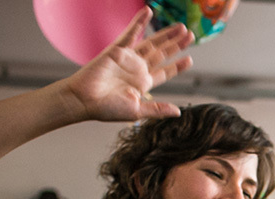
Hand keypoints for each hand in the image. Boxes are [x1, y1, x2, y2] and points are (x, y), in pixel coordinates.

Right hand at [62, 8, 194, 121]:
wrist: (84, 100)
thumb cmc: (106, 108)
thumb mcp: (138, 111)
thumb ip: (158, 109)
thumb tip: (178, 111)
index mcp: (143, 84)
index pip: (165, 72)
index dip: (177, 66)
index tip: (189, 59)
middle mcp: (137, 69)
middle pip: (162, 54)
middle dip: (176, 45)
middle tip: (190, 35)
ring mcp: (128, 58)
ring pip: (152, 43)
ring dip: (166, 34)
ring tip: (181, 27)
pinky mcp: (117, 49)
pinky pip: (130, 32)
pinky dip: (139, 22)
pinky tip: (148, 11)